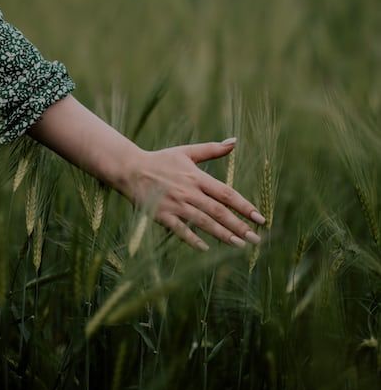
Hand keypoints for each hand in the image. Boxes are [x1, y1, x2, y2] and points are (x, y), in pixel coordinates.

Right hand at [121, 139, 265, 251]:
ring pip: (204, 222)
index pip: (226, 193)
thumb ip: (212, 149)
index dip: (244, 206)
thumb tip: (235, 141)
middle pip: (219, 211)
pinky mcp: (162, 215)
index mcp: (197, 177)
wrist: (130, 169)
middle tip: (256, 238)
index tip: (260, 218)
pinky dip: (193, 239)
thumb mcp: (186, 151)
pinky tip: (206, 248)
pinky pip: (180, 230)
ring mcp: (176, 205)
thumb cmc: (161, 160)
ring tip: (240, 244)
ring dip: (223, 234)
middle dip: (239, 226)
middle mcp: (189, 192)